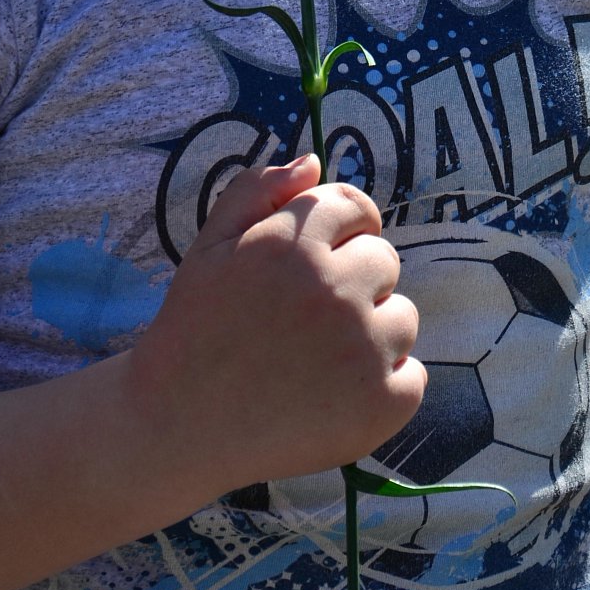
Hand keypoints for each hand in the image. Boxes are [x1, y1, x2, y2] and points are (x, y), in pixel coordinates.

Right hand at [125, 155, 424, 500]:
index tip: (322, 258)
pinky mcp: (381, 405)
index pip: (356, 207)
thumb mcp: (210, 246)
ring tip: (316, 361)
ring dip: (372, 333)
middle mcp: (336, 291)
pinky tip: (334, 396)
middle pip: (383, 261)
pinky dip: (384, 386)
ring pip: (402, 317)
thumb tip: (313, 162)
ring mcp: (364, 350)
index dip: (342, 229)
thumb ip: (257, 190)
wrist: (175, 427)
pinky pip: (413, 376)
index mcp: (295, 245)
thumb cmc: (193, 330)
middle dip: (352, 281)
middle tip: (304, 320)